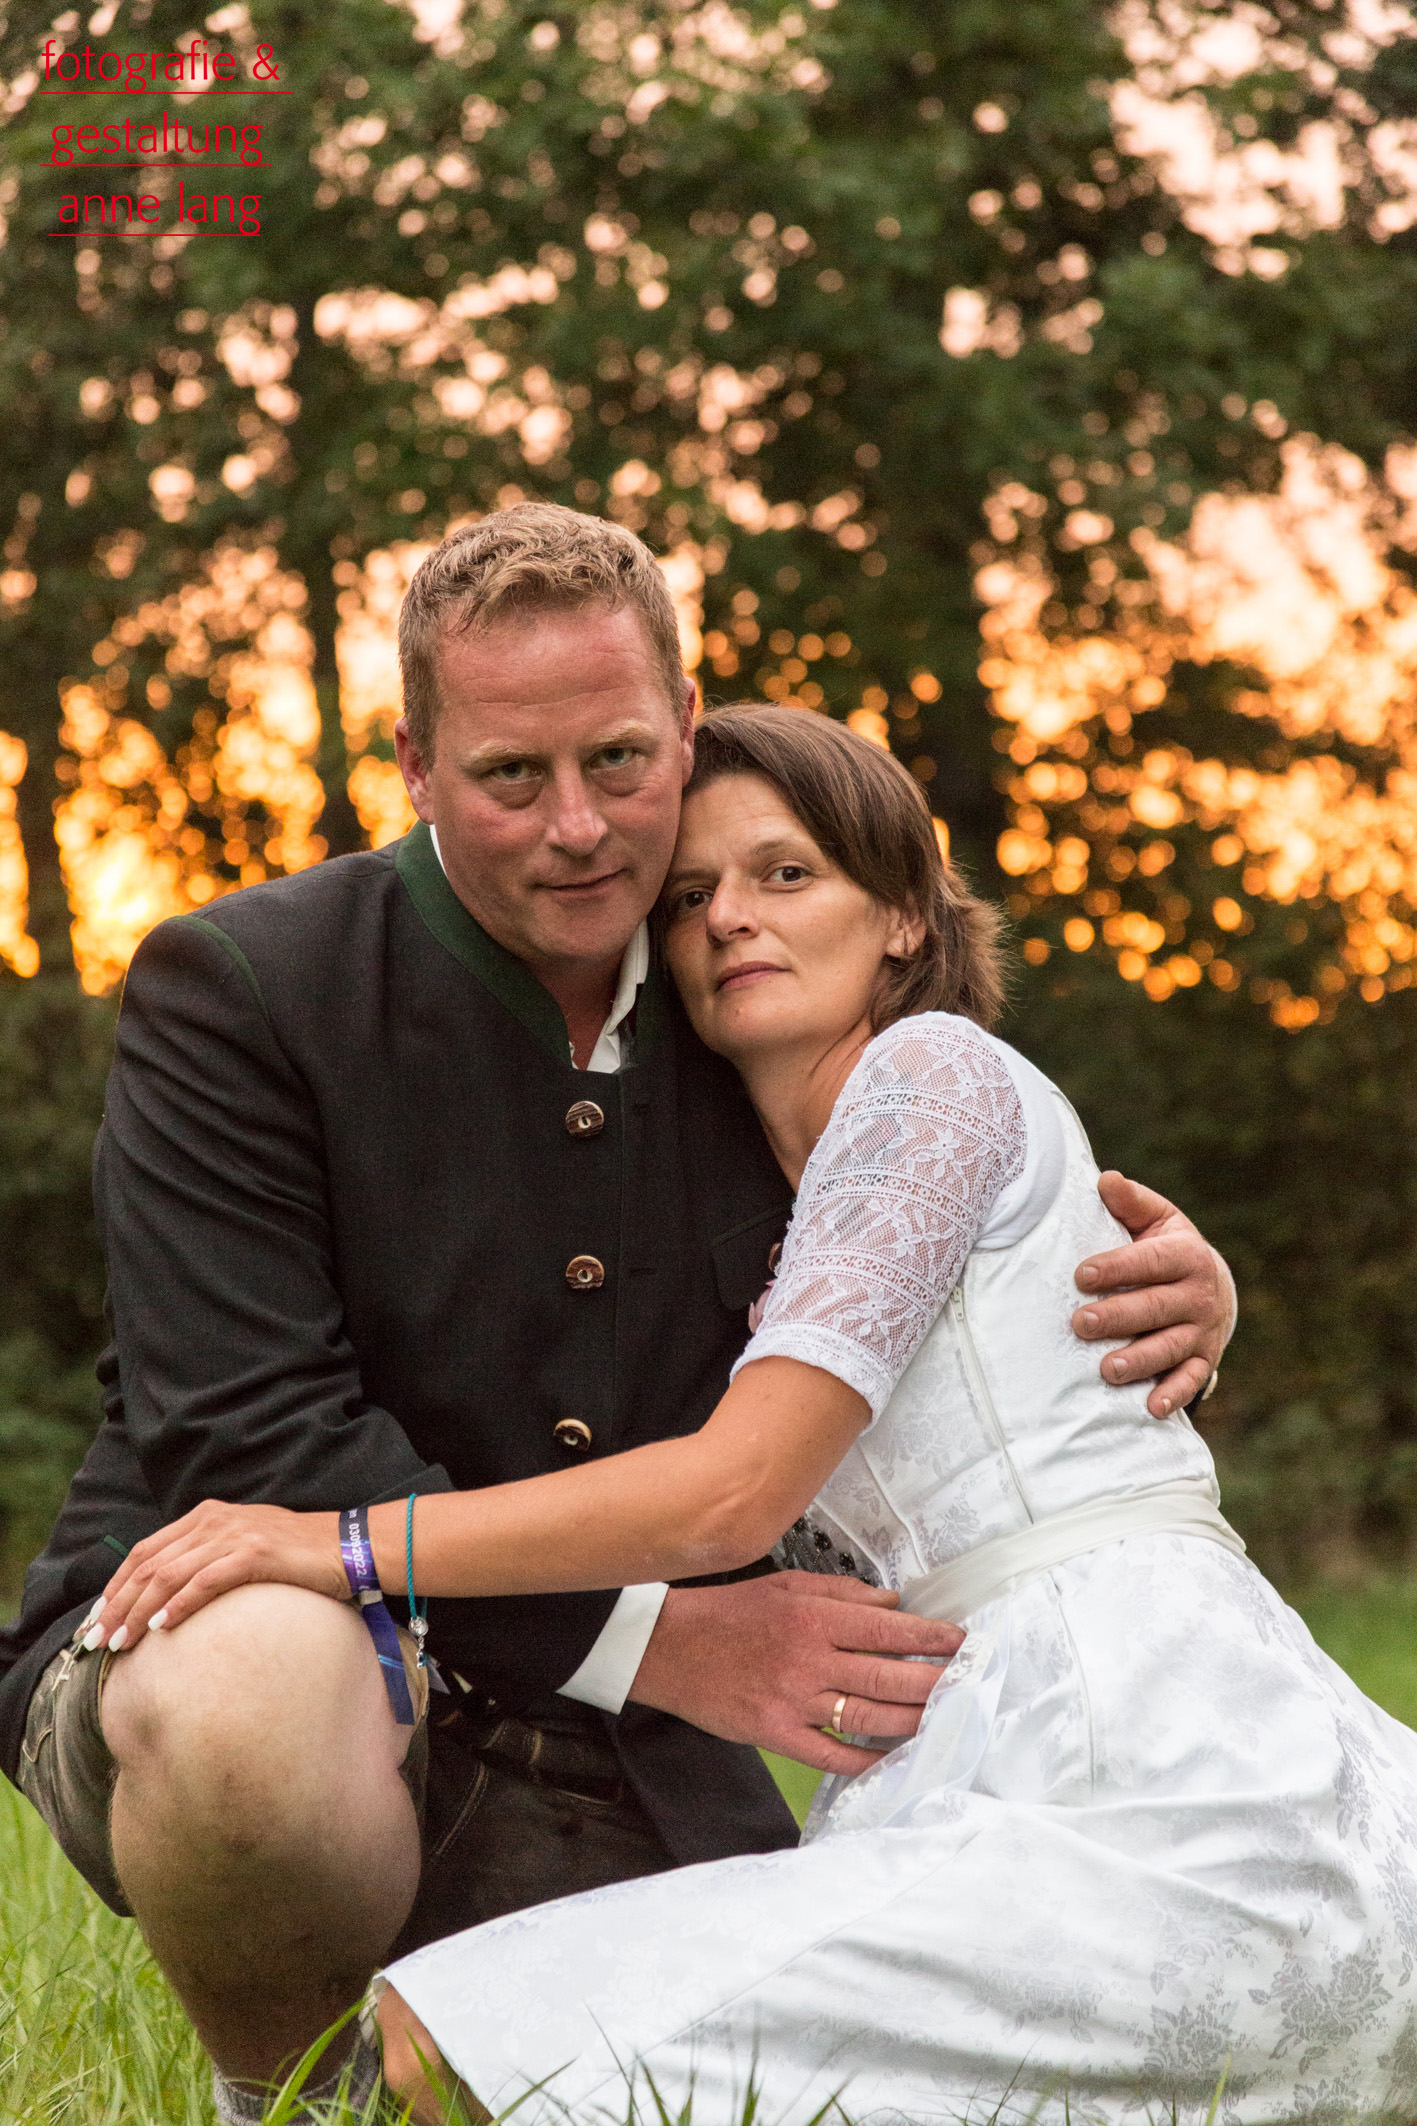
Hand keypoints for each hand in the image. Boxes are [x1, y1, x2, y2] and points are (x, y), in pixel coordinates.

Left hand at [86, 1500, 346, 1649]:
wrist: (347, 1546)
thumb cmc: (297, 1555)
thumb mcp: (243, 1548)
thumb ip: (206, 1560)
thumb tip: (167, 1600)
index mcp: (207, 1515)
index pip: (146, 1550)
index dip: (116, 1586)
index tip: (96, 1620)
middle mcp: (215, 1519)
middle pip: (149, 1564)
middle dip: (116, 1605)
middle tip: (95, 1640)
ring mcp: (235, 1534)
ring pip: (169, 1574)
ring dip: (139, 1612)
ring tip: (120, 1642)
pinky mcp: (255, 1554)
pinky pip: (205, 1581)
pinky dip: (179, 1605)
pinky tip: (163, 1628)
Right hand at [627, 1572, 964, 1777]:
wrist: (669, 1648)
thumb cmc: (730, 1612)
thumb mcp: (786, 1584)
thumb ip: (842, 1593)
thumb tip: (892, 1605)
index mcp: (813, 1617)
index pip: (888, 1630)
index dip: (931, 1639)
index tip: (961, 1643)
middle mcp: (809, 1659)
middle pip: (888, 1678)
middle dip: (935, 1683)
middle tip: (967, 1685)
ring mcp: (793, 1700)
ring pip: (868, 1718)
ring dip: (912, 1722)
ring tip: (943, 1720)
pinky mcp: (776, 1733)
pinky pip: (832, 1754)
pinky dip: (866, 1760)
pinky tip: (894, 1759)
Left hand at [1072, 1172, 1235, 1418]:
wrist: (1212, 1284)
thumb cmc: (1167, 1247)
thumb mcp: (1156, 1218)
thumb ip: (1129, 1202)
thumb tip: (1104, 1179)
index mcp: (1185, 1255)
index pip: (1149, 1262)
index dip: (1116, 1267)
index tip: (1081, 1275)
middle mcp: (1198, 1295)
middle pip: (1155, 1308)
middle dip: (1117, 1317)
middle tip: (1080, 1323)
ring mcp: (1202, 1330)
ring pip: (1170, 1347)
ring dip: (1140, 1360)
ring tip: (1108, 1369)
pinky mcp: (1204, 1360)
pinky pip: (1191, 1380)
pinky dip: (1174, 1394)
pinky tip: (1152, 1408)